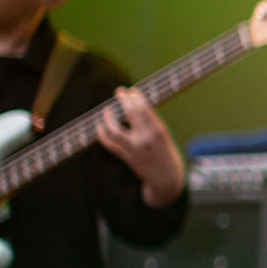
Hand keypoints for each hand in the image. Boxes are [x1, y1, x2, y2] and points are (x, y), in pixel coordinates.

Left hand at [98, 88, 184, 208]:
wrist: (166, 176)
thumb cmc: (165, 151)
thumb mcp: (162, 134)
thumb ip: (149, 122)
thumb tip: (132, 104)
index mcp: (158, 131)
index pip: (144, 109)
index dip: (136, 98)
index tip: (132, 91)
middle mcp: (145, 138)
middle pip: (130, 114)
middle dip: (124, 101)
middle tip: (119, 92)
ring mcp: (133, 148)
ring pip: (114, 130)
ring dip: (108, 118)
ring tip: (107, 110)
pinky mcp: (125, 156)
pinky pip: (109, 143)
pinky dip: (102, 133)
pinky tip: (100, 126)